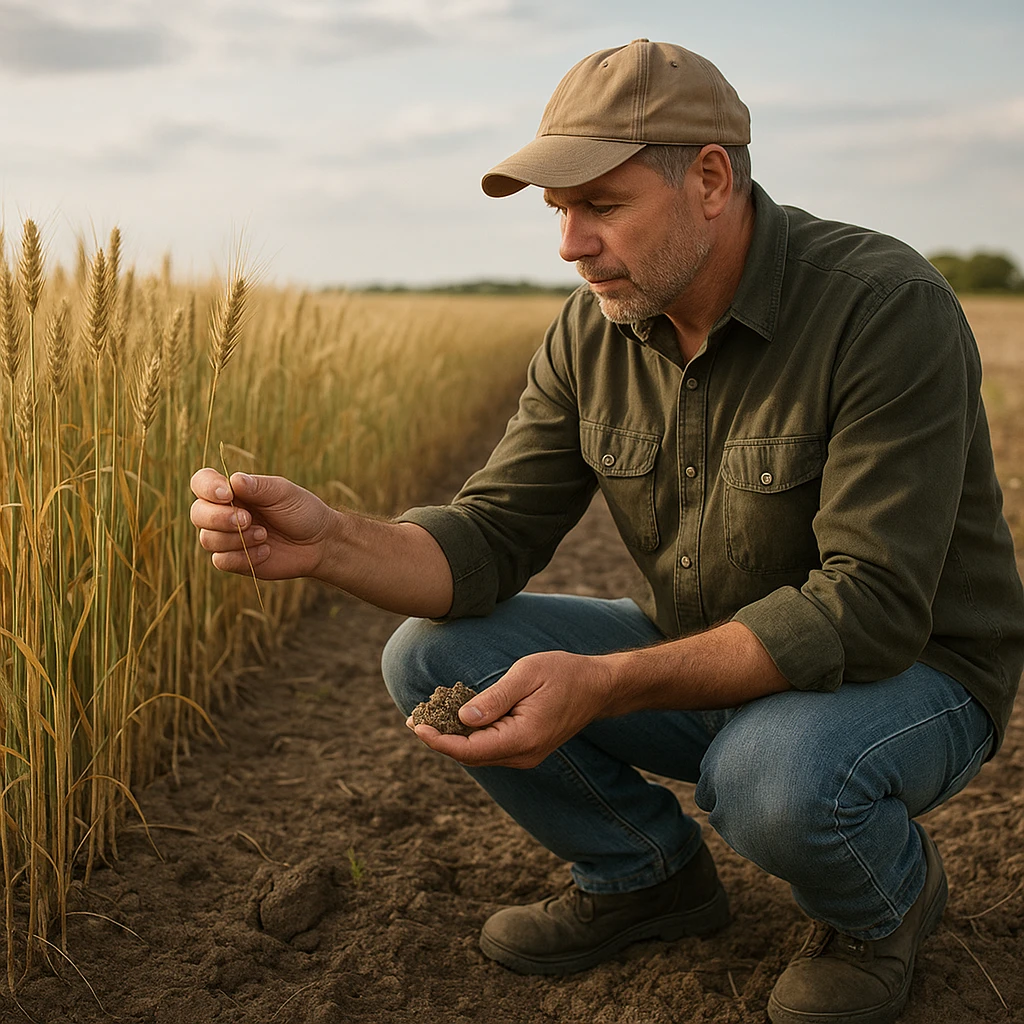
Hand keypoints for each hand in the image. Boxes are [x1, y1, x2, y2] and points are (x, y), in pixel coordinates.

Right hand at [189, 469, 335, 579]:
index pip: (201, 483)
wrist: (318, 543)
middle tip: (248, 520)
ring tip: (265, 535)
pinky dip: (244, 556)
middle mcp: (224, 513)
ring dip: (237, 539)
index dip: (207, 488)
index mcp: (233, 491)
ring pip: (207, 539)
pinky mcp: (234, 560)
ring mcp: (227, 537)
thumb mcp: (283, 493)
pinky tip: (266, 551)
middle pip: (197, 513)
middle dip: (219, 518)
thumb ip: (258, 487)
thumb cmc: (301, 511)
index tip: (227, 494)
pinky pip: (221, 561)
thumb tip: (233, 480)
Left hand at [408, 650, 614, 768]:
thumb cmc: (564, 673)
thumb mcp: (526, 674)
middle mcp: (524, 754)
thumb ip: (495, 698)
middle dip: (440, 739)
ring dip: (453, 738)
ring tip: (428, 718)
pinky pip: (491, 748)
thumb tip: (464, 717)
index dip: (439, 741)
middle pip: (471, 755)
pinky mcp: (526, 749)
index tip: (416, 726)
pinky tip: (457, 718)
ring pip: (479, 754)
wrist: (597, 686)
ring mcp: (526, 755)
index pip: (470, 750)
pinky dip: (470, 736)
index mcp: (523, 737)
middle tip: (414, 718)